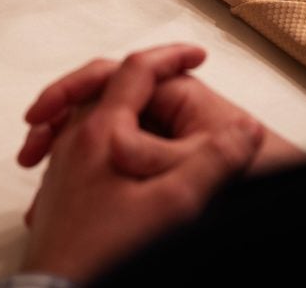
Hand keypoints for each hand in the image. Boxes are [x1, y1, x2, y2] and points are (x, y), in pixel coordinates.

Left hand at [20, 46, 263, 282]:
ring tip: (149, 113)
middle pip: (105, 86)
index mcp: (102, 131)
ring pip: (90, 118)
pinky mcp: (60, 195)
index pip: (136, 70)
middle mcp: (75, 142)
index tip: (197, 55)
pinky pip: (81, 149)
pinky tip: (124, 164)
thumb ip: (214, 162)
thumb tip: (246, 129)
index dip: (170, 56)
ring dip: (122, 108)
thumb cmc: (109, 251)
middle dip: (142, 76)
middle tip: (173, 73)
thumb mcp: (175, 205)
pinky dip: (108, 140)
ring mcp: (63, 168)